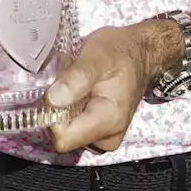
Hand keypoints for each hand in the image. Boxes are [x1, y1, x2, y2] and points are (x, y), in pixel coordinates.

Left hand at [46, 23, 177, 153]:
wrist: (139, 52)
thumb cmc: (120, 52)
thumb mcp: (96, 56)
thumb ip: (75, 79)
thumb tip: (52, 100)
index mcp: (108, 121)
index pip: (64, 138)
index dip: (52, 115)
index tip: (54, 90)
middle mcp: (107, 138)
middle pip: (63, 136)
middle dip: (58, 110)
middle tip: (68, 83)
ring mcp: (103, 137)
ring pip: (66, 132)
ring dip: (64, 108)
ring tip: (75, 84)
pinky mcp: (98, 132)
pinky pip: (74, 127)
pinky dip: (71, 110)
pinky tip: (78, 91)